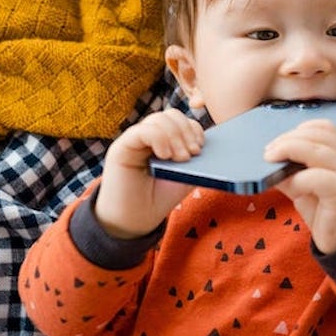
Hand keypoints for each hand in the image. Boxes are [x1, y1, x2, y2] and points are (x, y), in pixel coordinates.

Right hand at [94, 108, 202, 238]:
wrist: (136, 219)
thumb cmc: (159, 198)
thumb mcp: (185, 177)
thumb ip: (197, 160)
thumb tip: (214, 146)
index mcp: (166, 139)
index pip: (183, 120)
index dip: (194, 130)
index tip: (200, 149)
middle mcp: (150, 135)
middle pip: (172, 115)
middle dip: (187, 132)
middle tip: (193, 153)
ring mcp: (135, 139)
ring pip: (158, 119)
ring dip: (175, 137)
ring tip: (180, 159)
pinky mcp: (122, 147)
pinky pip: (142, 131)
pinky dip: (159, 139)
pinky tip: (164, 156)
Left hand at [264, 119, 335, 253]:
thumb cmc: (327, 214)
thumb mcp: (305, 189)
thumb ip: (291, 173)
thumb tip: (268, 162)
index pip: (324, 128)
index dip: (299, 130)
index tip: (278, 142)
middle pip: (318, 135)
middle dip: (288, 140)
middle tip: (268, 153)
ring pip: (317, 151)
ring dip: (288, 152)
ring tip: (271, 163)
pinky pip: (317, 178)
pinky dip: (297, 179)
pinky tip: (289, 187)